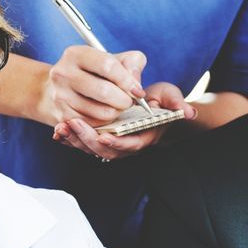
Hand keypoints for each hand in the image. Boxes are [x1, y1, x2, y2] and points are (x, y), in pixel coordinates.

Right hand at [39, 45, 150, 126]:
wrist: (59, 89)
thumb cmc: (93, 72)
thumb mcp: (112, 59)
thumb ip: (131, 63)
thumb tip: (136, 84)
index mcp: (76, 54)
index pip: (107, 65)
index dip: (127, 80)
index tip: (137, 90)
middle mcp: (63, 73)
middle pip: (104, 91)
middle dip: (124, 100)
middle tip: (129, 101)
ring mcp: (60, 96)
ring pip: (101, 111)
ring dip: (117, 112)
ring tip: (117, 106)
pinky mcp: (62, 116)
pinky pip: (94, 124)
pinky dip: (105, 121)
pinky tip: (104, 113)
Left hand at [53, 81, 196, 161]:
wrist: (151, 106)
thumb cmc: (161, 102)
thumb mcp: (170, 97)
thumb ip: (177, 103)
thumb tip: (188, 112)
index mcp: (144, 136)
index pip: (130, 144)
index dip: (117, 142)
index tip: (104, 135)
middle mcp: (127, 145)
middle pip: (106, 150)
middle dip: (88, 139)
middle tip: (74, 125)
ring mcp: (113, 143)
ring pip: (92, 149)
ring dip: (76, 140)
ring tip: (62, 127)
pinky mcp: (100, 139)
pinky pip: (84, 143)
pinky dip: (71, 138)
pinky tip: (59, 131)